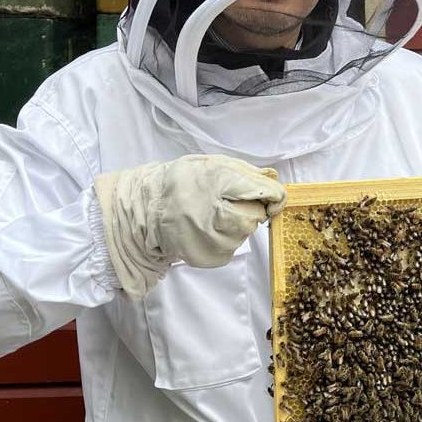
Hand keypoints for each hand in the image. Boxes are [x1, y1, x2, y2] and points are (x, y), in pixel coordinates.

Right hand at [94, 154, 286, 298]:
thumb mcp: (212, 164)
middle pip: (257, 215)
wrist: (147, 210)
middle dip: (251, 207)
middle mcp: (213, 212)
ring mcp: (211, 239)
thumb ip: (246, 172)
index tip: (270, 195)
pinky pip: (234, 247)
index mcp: (216, 180)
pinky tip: (209, 228)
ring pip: (247, 232)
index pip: (265, 193)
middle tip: (229, 202)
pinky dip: (228, 238)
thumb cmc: (182, 182)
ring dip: (239, 223)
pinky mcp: (211, 257)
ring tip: (214, 214)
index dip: (273, 194)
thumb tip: (275, 178)